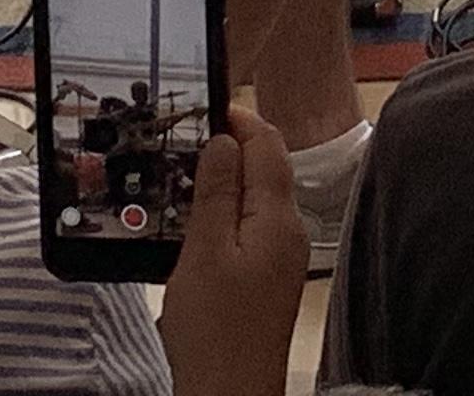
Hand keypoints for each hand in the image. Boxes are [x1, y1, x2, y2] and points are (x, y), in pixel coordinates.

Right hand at [156, 104, 306, 395]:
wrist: (230, 395)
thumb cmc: (216, 334)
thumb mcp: (204, 252)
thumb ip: (217, 192)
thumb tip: (224, 141)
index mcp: (279, 218)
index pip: (268, 144)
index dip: (237, 118)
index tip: (204, 105)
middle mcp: (289, 233)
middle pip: (266, 168)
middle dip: (231, 147)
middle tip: (186, 138)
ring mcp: (281, 258)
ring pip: (257, 199)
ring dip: (226, 181)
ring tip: (184, 175)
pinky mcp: (267, 280)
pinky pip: (251, 228)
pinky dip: (227, 214)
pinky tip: (198, 223)